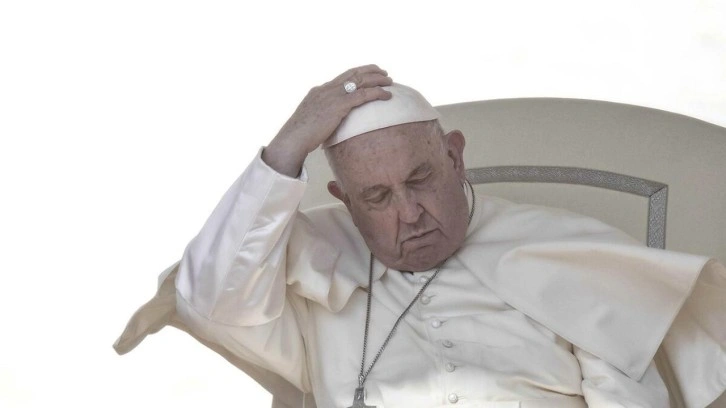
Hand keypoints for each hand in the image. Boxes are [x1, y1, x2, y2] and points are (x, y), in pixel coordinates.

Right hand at [263, 65, 392, 176]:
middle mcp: (327, 89)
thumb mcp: (311, 119)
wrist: (293, 138)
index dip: (358, 72)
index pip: (342, 76)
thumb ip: (322, 115)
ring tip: (389, 82)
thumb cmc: (300, 135)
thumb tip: (330, 122)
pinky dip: (377, 93)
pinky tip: (386, 95)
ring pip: (360, 81)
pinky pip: (362, 95)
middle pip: (353, 73)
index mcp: (319, 90)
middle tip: (383, 72)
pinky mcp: (338, 106)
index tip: (369, 73)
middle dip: (370, 71)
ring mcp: (332, 96)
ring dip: (377, 80)